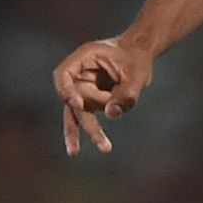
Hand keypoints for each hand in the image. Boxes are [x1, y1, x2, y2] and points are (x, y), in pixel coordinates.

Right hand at [53, 33, 152, 155]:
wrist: (140, 54)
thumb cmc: (137, 59)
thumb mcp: (137, 75)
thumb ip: (126, 94)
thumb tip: (110, 115)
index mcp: (84, 58)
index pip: (63, 74)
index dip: (66, 91)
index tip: (77, 104)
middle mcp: (79, 73)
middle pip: (73, 99)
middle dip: (86, 120)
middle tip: (101, 140)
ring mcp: (83, 87)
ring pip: (79, 112)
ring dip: (91, 130)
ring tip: (105, 149)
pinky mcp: (90, 99)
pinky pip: (87, 116)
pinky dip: (93, 130)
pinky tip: (105, 146)